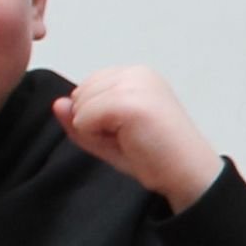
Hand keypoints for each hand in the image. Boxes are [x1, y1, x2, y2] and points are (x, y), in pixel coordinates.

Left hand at [56, 67, 222, 213]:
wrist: (188, 173)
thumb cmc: (157, 157)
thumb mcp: (109, 137)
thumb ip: (80, 119)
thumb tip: (57, 104)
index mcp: (137, 74)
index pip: (87, 86)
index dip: (98, 115)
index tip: (129, 130)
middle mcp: (136, 73)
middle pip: (80, 93)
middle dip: (93, 121)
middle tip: (129, 137)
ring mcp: (133, 85)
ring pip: (79, 106)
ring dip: (95, 129)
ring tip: (129, 139)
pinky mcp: (128, 102)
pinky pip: (84, 118)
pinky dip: (96, 136)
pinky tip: (126, 142)